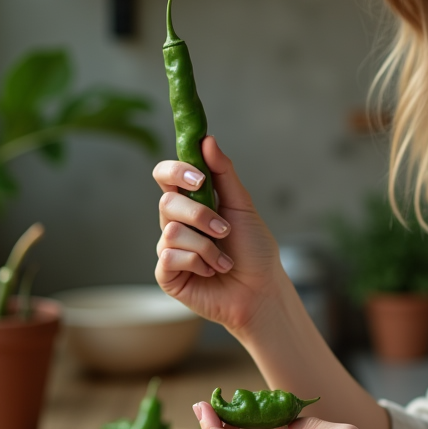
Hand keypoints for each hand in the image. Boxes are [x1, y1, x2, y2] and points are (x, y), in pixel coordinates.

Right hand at [154, 136, 282, 334]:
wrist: (261, 289)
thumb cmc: (253, 249)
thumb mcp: (242, 206)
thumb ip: (224, 173)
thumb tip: (207, 139)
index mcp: (191, 203)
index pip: (166, 176)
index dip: (175, 171)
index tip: (199, 178)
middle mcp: (175, 223)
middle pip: (167, 202)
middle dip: (200, 214)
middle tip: (224, 228)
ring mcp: (169, 249)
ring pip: (171, 231)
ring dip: (207, 245)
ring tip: (224, 259)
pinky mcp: (166, 274)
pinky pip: (170, 257)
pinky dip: (198, 262)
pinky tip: (211, 272)